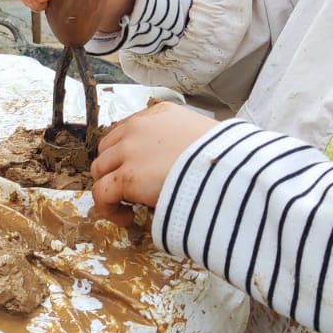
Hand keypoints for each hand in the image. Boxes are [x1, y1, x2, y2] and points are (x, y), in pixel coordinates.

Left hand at [88, 101, 217, 225]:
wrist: (232, 168)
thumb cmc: (229, 157)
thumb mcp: (203, 135)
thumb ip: (182, 142)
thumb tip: (179, 164)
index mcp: (159, 114)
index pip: (126, 130)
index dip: (125, 154)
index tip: (135, 170)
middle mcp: (139, 127)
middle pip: (107, 149)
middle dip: (113, 169)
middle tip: (128, 190)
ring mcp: (130, 150)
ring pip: (100, 170)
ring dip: (109, 189)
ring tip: (127, 206)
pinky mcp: (126, 176)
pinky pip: (101, 193)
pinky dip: (108, 208)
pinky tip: (126, 218)